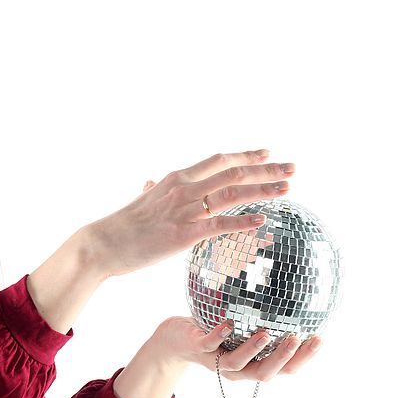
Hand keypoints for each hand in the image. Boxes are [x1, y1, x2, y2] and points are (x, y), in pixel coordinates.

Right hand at [85, 149, 294, 278]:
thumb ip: (151, 189)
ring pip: (232, 194)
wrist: (104, 243)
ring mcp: (184, 210)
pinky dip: (243, 221)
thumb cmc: (122, 224)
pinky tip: (263, 220)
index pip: (219, 161)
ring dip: (263, 190)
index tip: (269, 154)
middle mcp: (184, 188)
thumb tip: (149, 181)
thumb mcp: (141, 200)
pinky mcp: (183, 234)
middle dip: (267, 170)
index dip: (246, 156)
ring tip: (288, 189)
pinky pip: (219, 225)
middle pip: (233, 173)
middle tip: (293, 168)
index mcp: (176, 178)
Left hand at [112, 316, 321, 397]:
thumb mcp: (242, 325)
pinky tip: (228, 323)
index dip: (304, 359)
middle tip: (300, 339)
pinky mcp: (198, 348)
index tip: (320, 339)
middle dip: (284, 358)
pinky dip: (219, 335)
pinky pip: (209, 344)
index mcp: (253, 364)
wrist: (175, 338)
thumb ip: (262, 317)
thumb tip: (288, 286)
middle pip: (265, 373)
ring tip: (268, 333)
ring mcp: (216, 360)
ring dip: (254, 350)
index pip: (285, 369)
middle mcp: (237, 368)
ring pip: (238, 363)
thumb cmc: (214, 329)